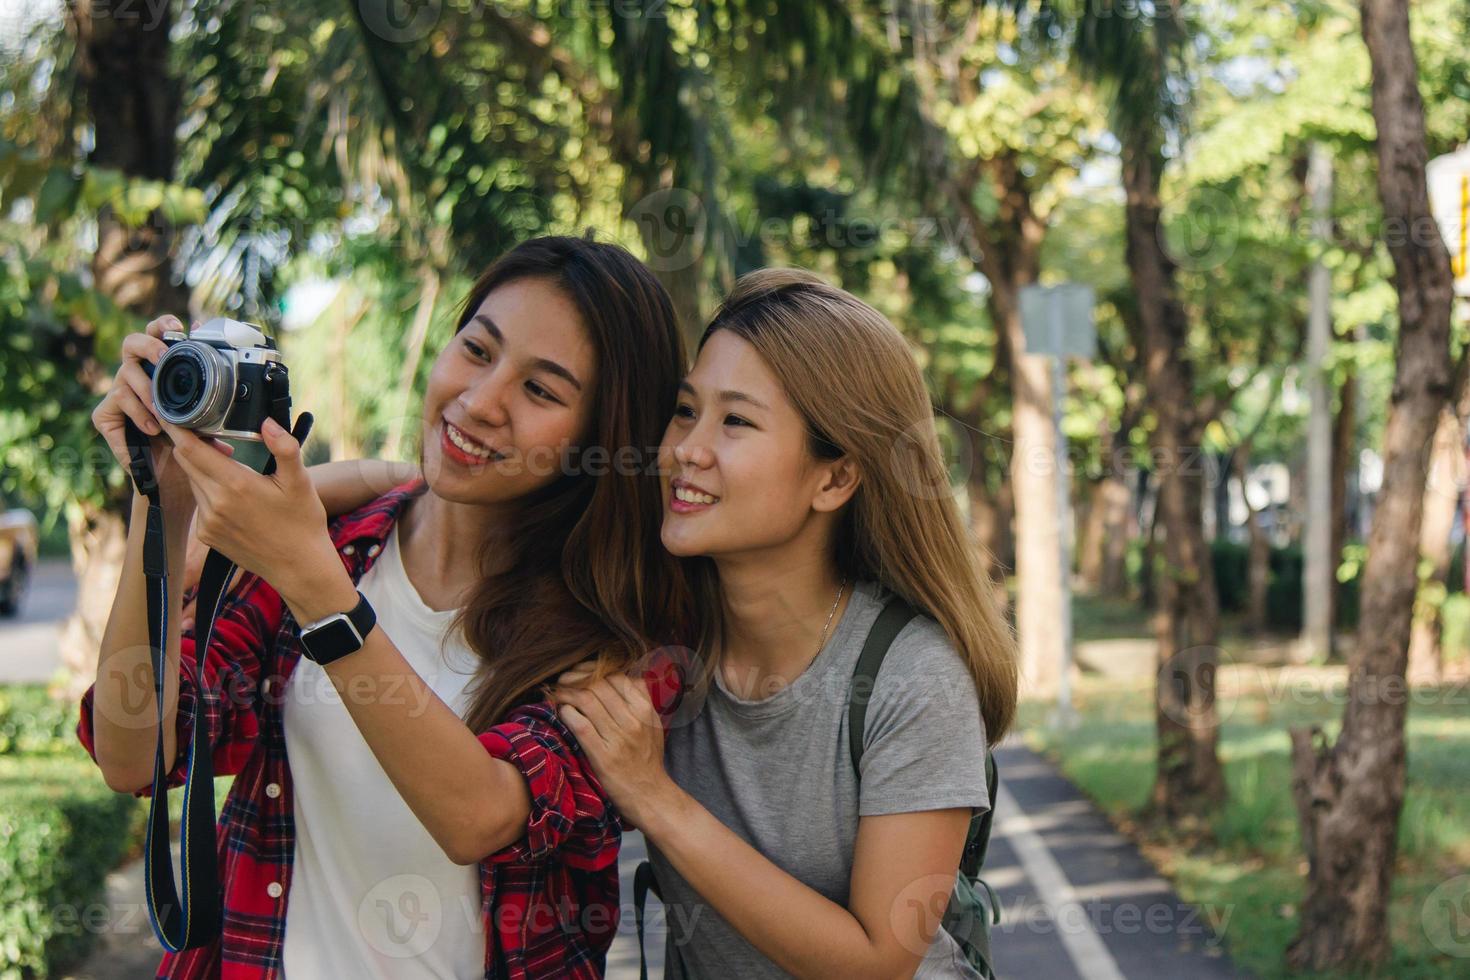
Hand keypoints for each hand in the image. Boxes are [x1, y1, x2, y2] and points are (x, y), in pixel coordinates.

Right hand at [91, 315, 234, 511]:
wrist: (172, 478)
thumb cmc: (188, 443)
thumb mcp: (207, 420)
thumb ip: (216, 403)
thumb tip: (236, 393)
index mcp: (159, 370)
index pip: (156, 336)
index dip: (163, 325)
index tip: (179, 326)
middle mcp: (137, 376)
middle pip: (131, 343)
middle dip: (148, 345)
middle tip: (163, 355)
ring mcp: (118, 393)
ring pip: (125, 375)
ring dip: (147, 391)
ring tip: (162, 410)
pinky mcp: (105, 416)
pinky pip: (116, 404)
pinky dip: (137, 415)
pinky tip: (153, 428)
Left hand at [157, 413, 349, 618]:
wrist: (299, 567)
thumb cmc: (303, 523)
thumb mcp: (300, 481)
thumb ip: (284, 448)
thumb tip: (268, 422)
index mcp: (235, 485)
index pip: (190, 449)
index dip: (177, 428)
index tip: (173, 413)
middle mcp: (215, 503)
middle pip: (185, 462)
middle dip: (192, 443)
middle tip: (213, 434)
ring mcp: (208, 521)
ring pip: (192, 482)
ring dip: (201, 468)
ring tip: (228, 465)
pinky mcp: (207, 535)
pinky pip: (198, 503)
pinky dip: (207, 491)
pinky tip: (231, 494)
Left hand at [550, 668, 675, 828]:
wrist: (650, 795)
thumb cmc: (648, 760)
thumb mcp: (653, 725)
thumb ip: (641, 700)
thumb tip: (621, 676)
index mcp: (646, 710)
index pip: (617, 677)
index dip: (594, 670)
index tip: (580, 673)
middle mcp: (634, 720)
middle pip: (599, 685)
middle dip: (576, 678)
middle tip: (563, 681)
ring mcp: (618, 737)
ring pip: (587, 700)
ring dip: (567, 693)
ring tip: (558, 694)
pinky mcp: (603, 755)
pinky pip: (579, 724)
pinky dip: (566, 713)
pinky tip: (561, 712)